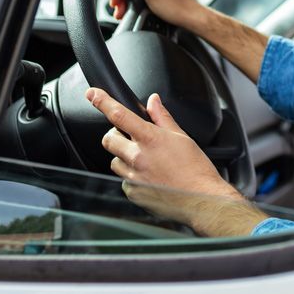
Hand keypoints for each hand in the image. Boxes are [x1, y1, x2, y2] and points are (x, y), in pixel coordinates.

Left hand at [87, 87, 266, 235]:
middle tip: (131, 138)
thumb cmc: (195, 169)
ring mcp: (133, 176)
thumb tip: (153, 101)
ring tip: (146, 161)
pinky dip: (132, 176)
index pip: (119, 115)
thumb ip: (162, 117)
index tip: (92, 95)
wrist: (200, 199)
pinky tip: (150, 177)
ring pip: (115, 161)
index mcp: (150, 139)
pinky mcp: (133, 192)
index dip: (103, 102)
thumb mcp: (182, 137)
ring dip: (124, 157)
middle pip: (109, 139)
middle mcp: (138, 157)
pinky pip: (124, 180)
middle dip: (116, 135)